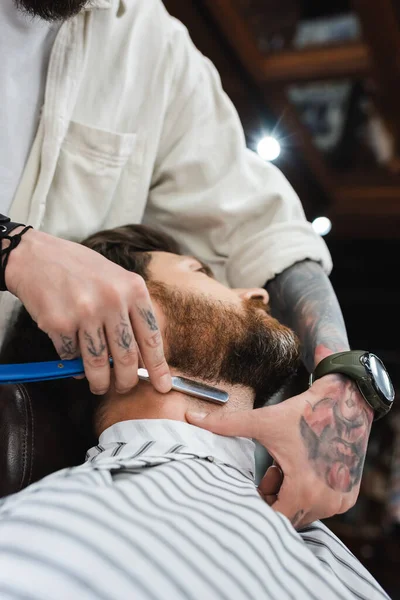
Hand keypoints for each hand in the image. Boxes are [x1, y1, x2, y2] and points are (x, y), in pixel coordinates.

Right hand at [5, 228, 171, 395]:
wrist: (37, 256)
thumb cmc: (81, 270)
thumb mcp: (117, 280)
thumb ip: (131, 313)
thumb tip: (143, 358)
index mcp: (133, 289)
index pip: (151, 337)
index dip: (158, 367)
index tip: (163, 386)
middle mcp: (112, 300)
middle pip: (126, 357)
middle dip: (126, 381)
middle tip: (123, 387)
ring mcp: (85, 312)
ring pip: (98, 364)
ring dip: (99, 382)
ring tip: (99, 385)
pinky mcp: (59, 323)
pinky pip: (71, 357)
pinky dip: (73, 363)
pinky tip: (73, 358)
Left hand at [186, 374, 372, 528]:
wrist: (344, 401)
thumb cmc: (304, 413)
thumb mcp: (263, 421)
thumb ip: (225, 425)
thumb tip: (191, 418)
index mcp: (304, 490)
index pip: (272, 519)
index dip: (257, 505)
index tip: (249, 489)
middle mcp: (325, 502)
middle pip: (286, 515)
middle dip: (272, 496)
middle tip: (270, 471)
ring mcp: (339, 501)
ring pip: (302, 510)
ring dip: (289, 493)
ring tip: (285, 466)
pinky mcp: (347, 497)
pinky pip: (318, 504)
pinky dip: (308, 491)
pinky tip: (305, 467)